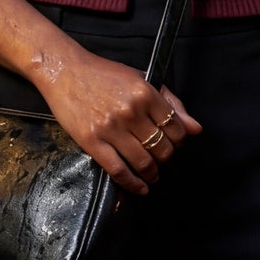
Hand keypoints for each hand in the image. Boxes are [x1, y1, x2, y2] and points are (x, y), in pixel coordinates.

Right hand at [35, 46, 200, 195]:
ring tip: (152, 175)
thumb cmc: (102, 74)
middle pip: (162, 148)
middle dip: (166, 158)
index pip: (175, 128)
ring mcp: (110, 128)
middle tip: (162, 159)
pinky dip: (132, 184)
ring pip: (144, 162)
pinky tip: (139, 187)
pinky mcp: (92, 142)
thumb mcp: (141, 79)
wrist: (65, 71)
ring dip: (152, 174)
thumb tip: (195, 129)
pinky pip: (118, 170)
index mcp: (145, 93)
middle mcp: (131, 111)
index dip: (179, 141)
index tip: (174, 144)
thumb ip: (171, 102)